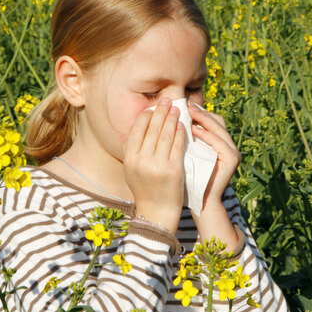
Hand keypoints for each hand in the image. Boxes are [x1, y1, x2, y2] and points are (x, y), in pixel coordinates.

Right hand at [123, 97, 185, 232]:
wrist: (157, 211)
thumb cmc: (145, 188)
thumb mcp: (131, 169)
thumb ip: (132, 149)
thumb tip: (139, 125)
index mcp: (129, 158)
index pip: (137, 129)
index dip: (146, 115)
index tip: (153, 106)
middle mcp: (141, 161)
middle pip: (152, 129)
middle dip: (160, 111)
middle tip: (167, 100)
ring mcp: (157, 165)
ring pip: (165, 134)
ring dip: (172, 118)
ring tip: (177, 109)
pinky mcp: (173, 170)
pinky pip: (177, 145)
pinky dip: (180, 133)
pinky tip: (183, 125)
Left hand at [188, 100, 240, 209]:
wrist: (200, 200)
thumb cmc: (190, 178)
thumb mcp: (187, 154)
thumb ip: (186, 138)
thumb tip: (171, 117)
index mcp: (220, 143)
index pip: (212, 120)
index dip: (198, 111)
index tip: (182, 105)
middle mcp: (230, 146)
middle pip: (217, 120)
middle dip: (201, 112)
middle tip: (185, 104)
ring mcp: (233, 152)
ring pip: (219, 128)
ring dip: (203, 119)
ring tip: (188, 113)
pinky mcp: (232, 159)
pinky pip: (219, 142)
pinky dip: (206, 134)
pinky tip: (193, 130)